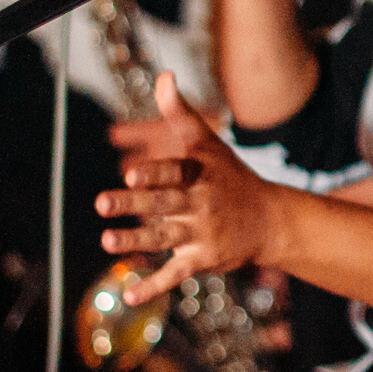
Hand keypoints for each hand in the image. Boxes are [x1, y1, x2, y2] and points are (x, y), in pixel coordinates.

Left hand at [96, 72, 286, 302]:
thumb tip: (163, 75)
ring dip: (136, 241)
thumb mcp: (208, 144)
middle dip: (133, 204)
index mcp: (199, 175)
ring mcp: (201, 234)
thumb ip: (180, 113)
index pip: (174, 173)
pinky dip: (153, 287)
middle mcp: (200, 204)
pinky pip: (175, 274)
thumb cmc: (230, 177)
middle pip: (162, 204)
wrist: (270, 220)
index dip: (153, 174)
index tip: (130, 174)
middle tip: (102, 203)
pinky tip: (129, 296)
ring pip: (164, 238)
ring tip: (108, 241)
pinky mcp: (201, 260)